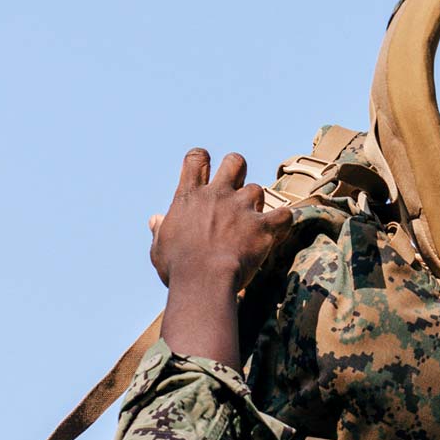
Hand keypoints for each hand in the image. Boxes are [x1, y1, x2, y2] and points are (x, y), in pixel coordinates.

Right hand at [152, 147, 289, 363]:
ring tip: (250, 222)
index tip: (204, 171)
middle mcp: (217, 195)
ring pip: (256, 188)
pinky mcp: (262, 226)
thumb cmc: (178, 268)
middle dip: (237, 170)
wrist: (204, 281)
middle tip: (234, 189)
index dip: (202, 159)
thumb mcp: (159, 247)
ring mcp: (241, 208)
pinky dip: (283, 221)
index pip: (196, 159)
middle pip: (234, 161)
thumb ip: (160, 229)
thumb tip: (155, 219)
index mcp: (189, 196)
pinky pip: (283, 215)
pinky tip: (277, 230)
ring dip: (255, 202)